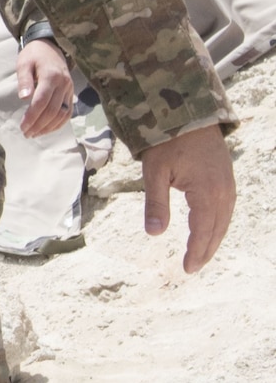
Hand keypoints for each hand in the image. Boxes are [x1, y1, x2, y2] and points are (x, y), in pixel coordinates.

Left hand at [15, 38, 74, 137]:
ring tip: (35, 134)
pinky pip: (68, 112)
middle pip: (53, 111)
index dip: (32, 117)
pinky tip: (47, 129)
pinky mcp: (71, 93)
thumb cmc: (33, 55)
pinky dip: (59, 123)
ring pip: (63, 114)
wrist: (50, 46)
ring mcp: (69, 89)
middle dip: (39, 125)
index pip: (42, 102)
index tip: (22, 127)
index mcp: (51, 76)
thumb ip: (24, 80)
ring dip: (49, 127)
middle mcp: (63, 84)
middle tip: (27, 134)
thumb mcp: (23, 63)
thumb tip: (24, 98)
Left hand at [140, 123, 234, 273]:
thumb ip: (155, 203)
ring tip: (199, 254)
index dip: (196, 251)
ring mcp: (228, 184)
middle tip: (191, 267)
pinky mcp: (227, 179)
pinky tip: (208, 228)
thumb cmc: (167, 142)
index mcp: (207, 192)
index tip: (187, 269)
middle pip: (216, 229)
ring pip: (223, 220)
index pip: (203, 231)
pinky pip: (225, 208)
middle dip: (205, 250)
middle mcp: (224, 192)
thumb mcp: (154, 172)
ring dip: (212, 238)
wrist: (189, 113)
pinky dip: (217, 223)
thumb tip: (154, 234)